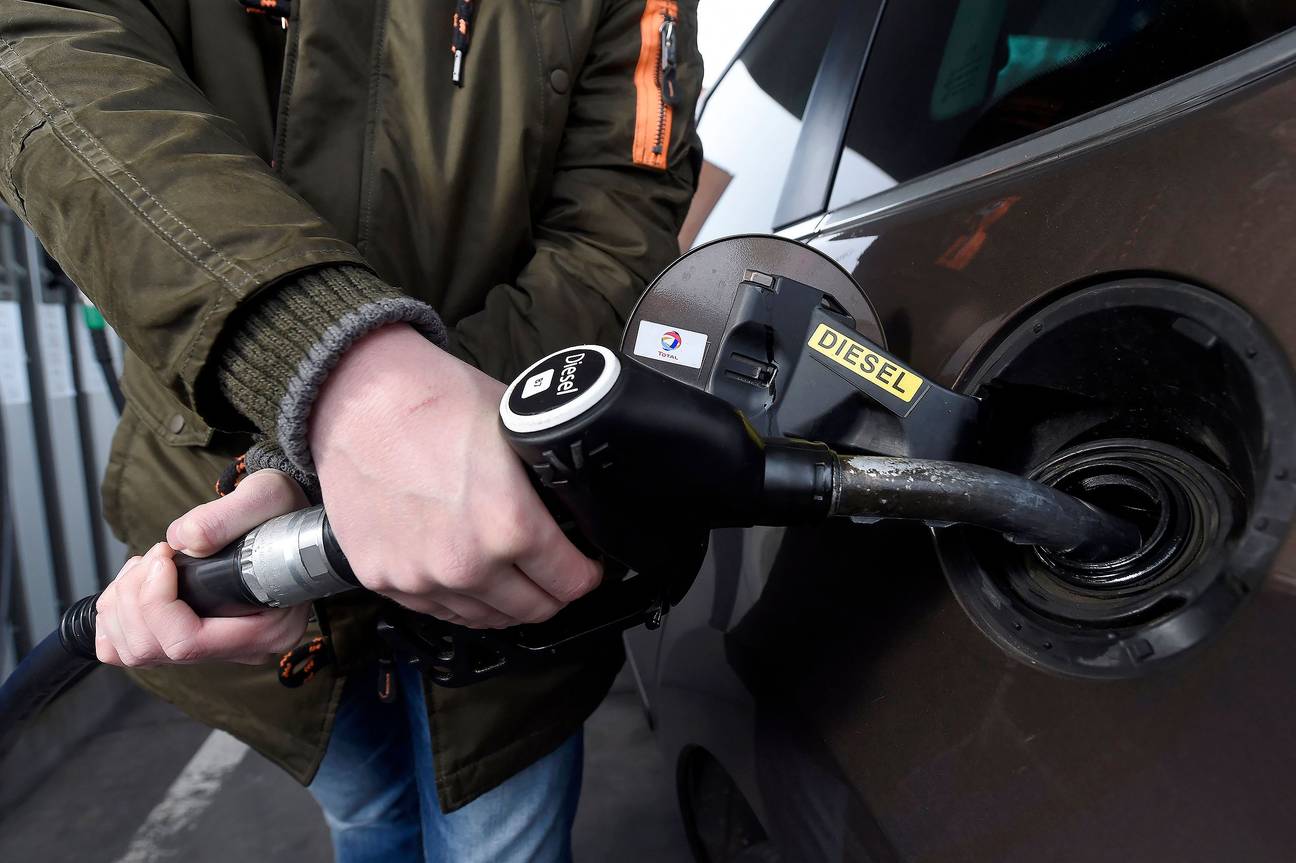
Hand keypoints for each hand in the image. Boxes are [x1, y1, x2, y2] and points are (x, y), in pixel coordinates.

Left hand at [94, 469, 311, 666]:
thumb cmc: (283, 513)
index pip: (188, 642)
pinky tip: (134, 587)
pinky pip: (131, 651)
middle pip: (156, 649)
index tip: (164, 555)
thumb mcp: (267, 498)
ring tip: (145, 565)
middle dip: (135, 597)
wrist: (286, 521)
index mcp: (269, 628)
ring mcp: (218, 650)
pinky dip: (116, 619)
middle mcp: (244, 650)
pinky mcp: (194, 643)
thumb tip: (184, 541)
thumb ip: (228, 517)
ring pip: (137, 652)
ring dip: (122, 604)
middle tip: (155, 554)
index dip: (157, 601)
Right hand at [307, 324, 601, 627]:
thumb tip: (574, 507)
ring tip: (509, 574)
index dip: (587, 573)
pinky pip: (434, 609)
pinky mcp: (381, 579)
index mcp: (510, 526)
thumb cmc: (435, 400)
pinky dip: (456, 598)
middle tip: (553, 574)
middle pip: (532, 610)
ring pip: (483, 618)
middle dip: (552, 593)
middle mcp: (466, 565)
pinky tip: (464, 574)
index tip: (586, 566)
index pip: (571, 582)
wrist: (358, 396)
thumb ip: (547, 482)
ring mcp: (419, 578)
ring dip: (504, 601)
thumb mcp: (517, 431)